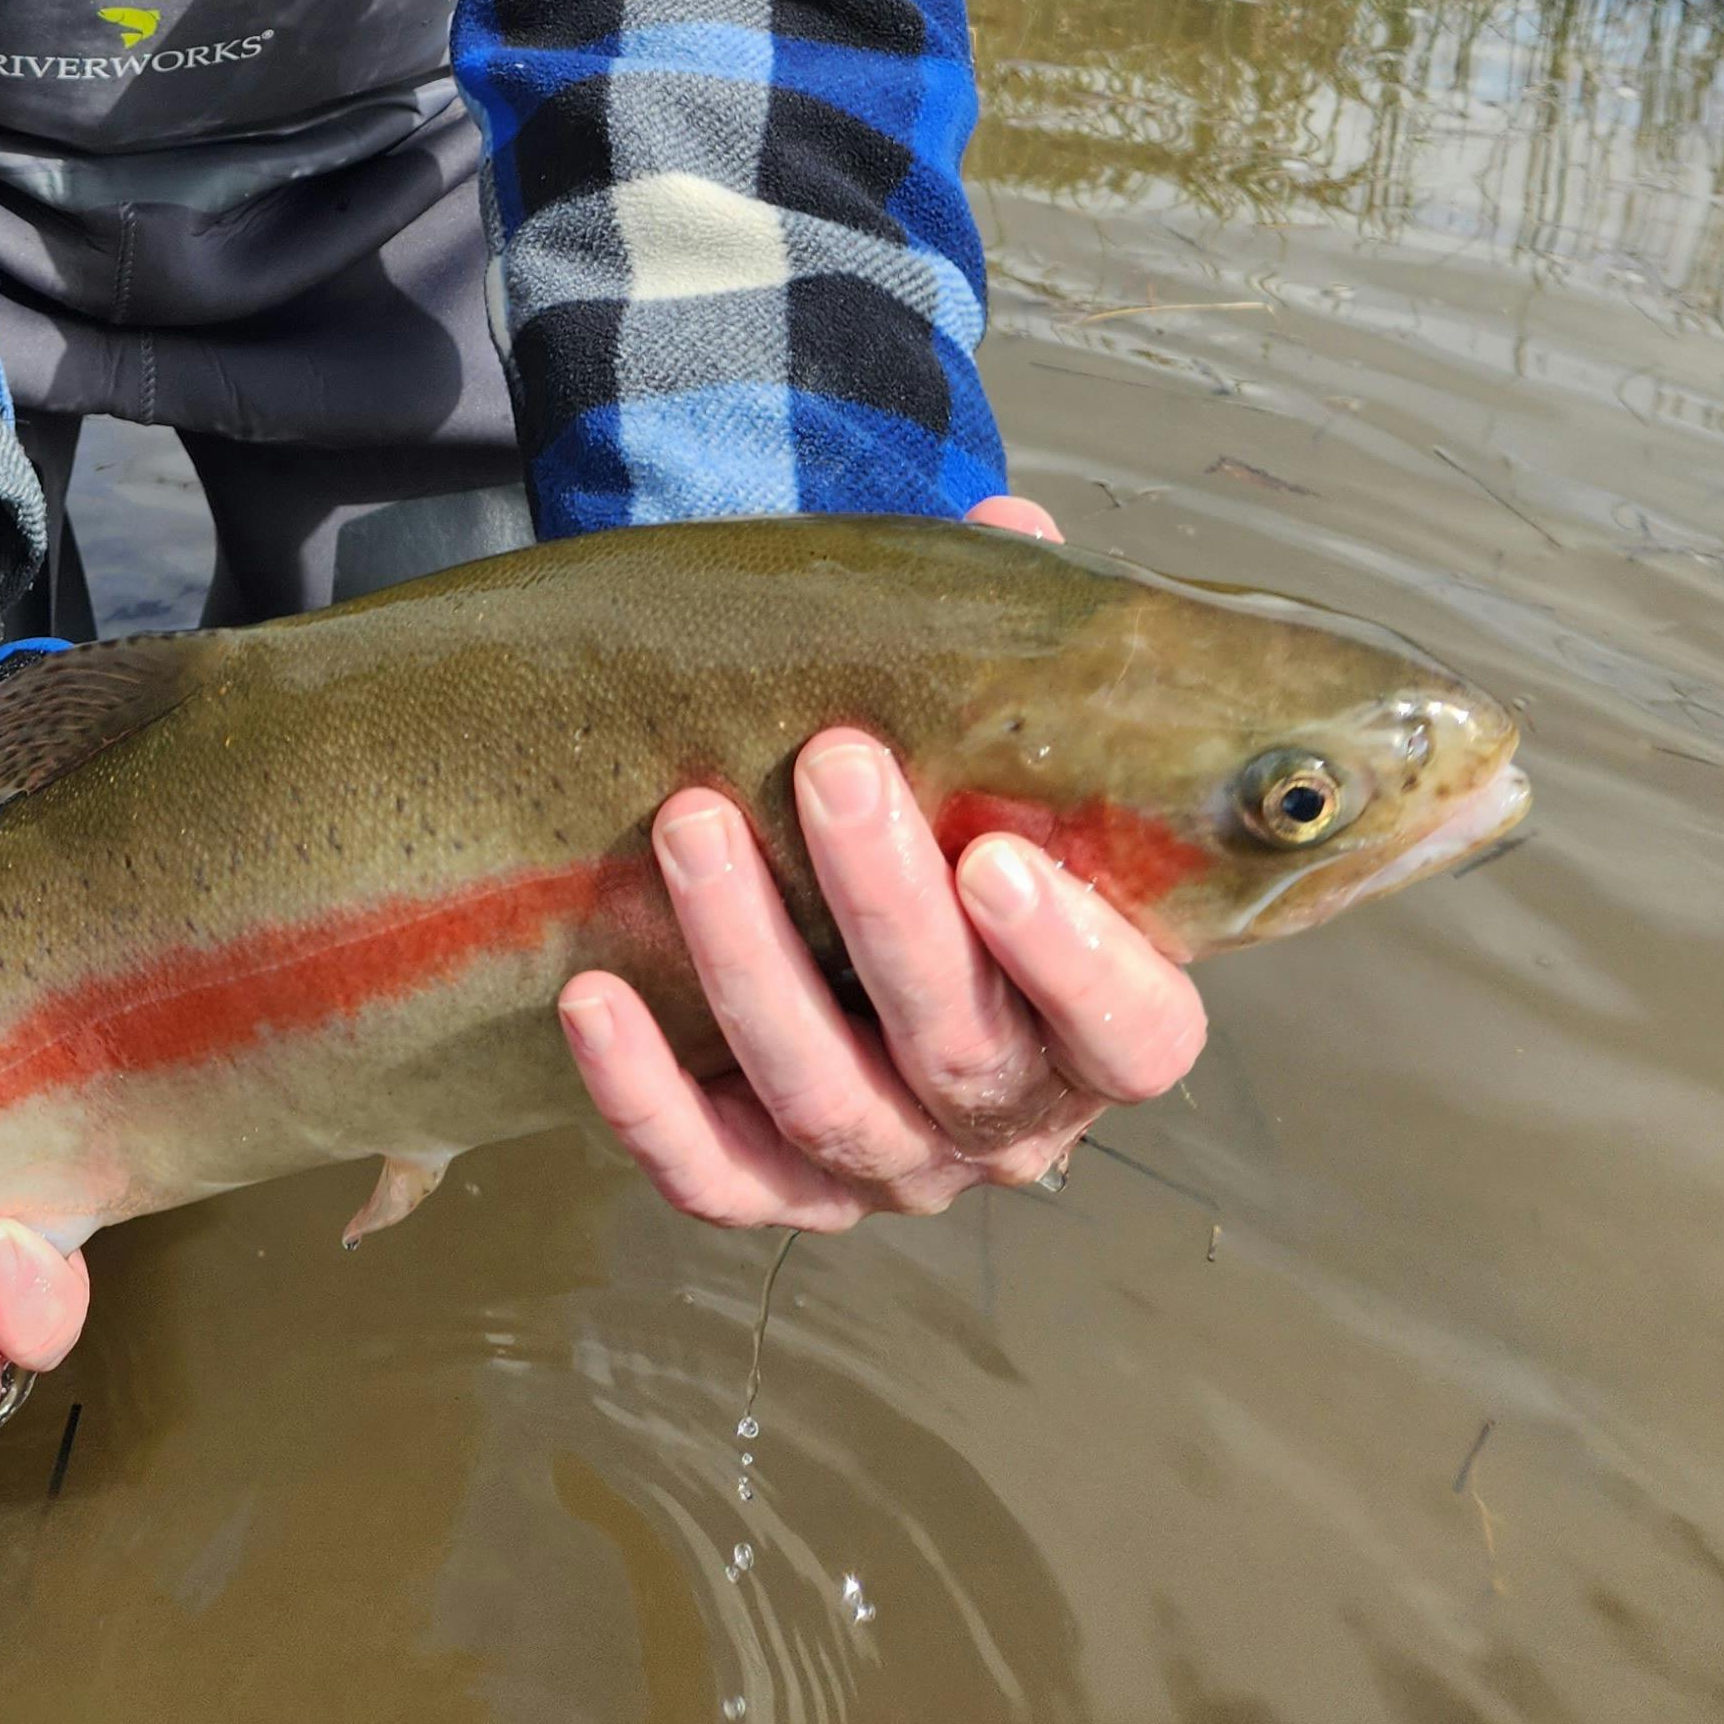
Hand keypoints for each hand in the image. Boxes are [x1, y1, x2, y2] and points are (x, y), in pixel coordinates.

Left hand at [556, 496, 1207, 1227]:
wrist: (851, 913)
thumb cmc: (949, 822)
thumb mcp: (991, 741)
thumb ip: (1014, 650)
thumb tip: (1012, 530)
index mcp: (1095, 1025)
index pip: (1131, 1033)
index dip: (1072, 961)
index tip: (994, 855)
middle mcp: (1005, 1121)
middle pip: (959, 1052)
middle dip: (885, 909)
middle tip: (828, 764)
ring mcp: (890, 1167)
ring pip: (827, 1105)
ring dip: (749, 967)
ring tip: (688, 825)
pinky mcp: (774, 1192)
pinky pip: (710, 1177)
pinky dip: (646, 1098)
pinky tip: (592, 997)